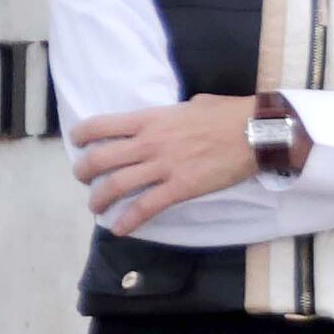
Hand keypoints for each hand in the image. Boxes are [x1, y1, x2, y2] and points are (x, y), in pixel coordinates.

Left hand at [71, 97, 263, 233]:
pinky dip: (128, 221)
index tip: (77, 142)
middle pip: (100, 159)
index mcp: (150, 118)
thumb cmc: (228, 114)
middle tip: (84, 179)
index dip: (82, 134)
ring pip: (117, 185)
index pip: (101, 125)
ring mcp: (163, 166)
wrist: (255, 132)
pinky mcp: (180, 188)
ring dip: (99, 199)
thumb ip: (171, 115)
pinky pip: (145, 207)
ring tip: (96, 206)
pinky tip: (119, 229)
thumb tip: (170, 118)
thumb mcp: (191, 105)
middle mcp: (149, 141)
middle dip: (84, 171)